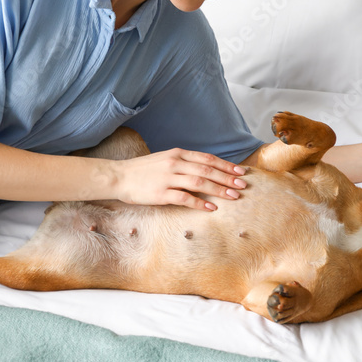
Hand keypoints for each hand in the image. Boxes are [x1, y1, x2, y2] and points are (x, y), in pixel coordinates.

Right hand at [112, 148, 247, 210]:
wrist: (119, 176)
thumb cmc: (143, 170)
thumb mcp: (165, 160)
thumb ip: (183, 163)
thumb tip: (205, 169)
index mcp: (177, 154)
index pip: (207, 158)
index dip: (225, 165)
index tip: (240, 171)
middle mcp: (175, 164)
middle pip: (207, 170)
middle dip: (227, 177)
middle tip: (242, 185)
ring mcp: (168, 178)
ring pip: (200, 182)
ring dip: (219, 189)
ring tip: (233, 196)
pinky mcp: (161, 193)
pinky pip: (185, 198)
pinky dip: (200, 203)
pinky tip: (212, 208)